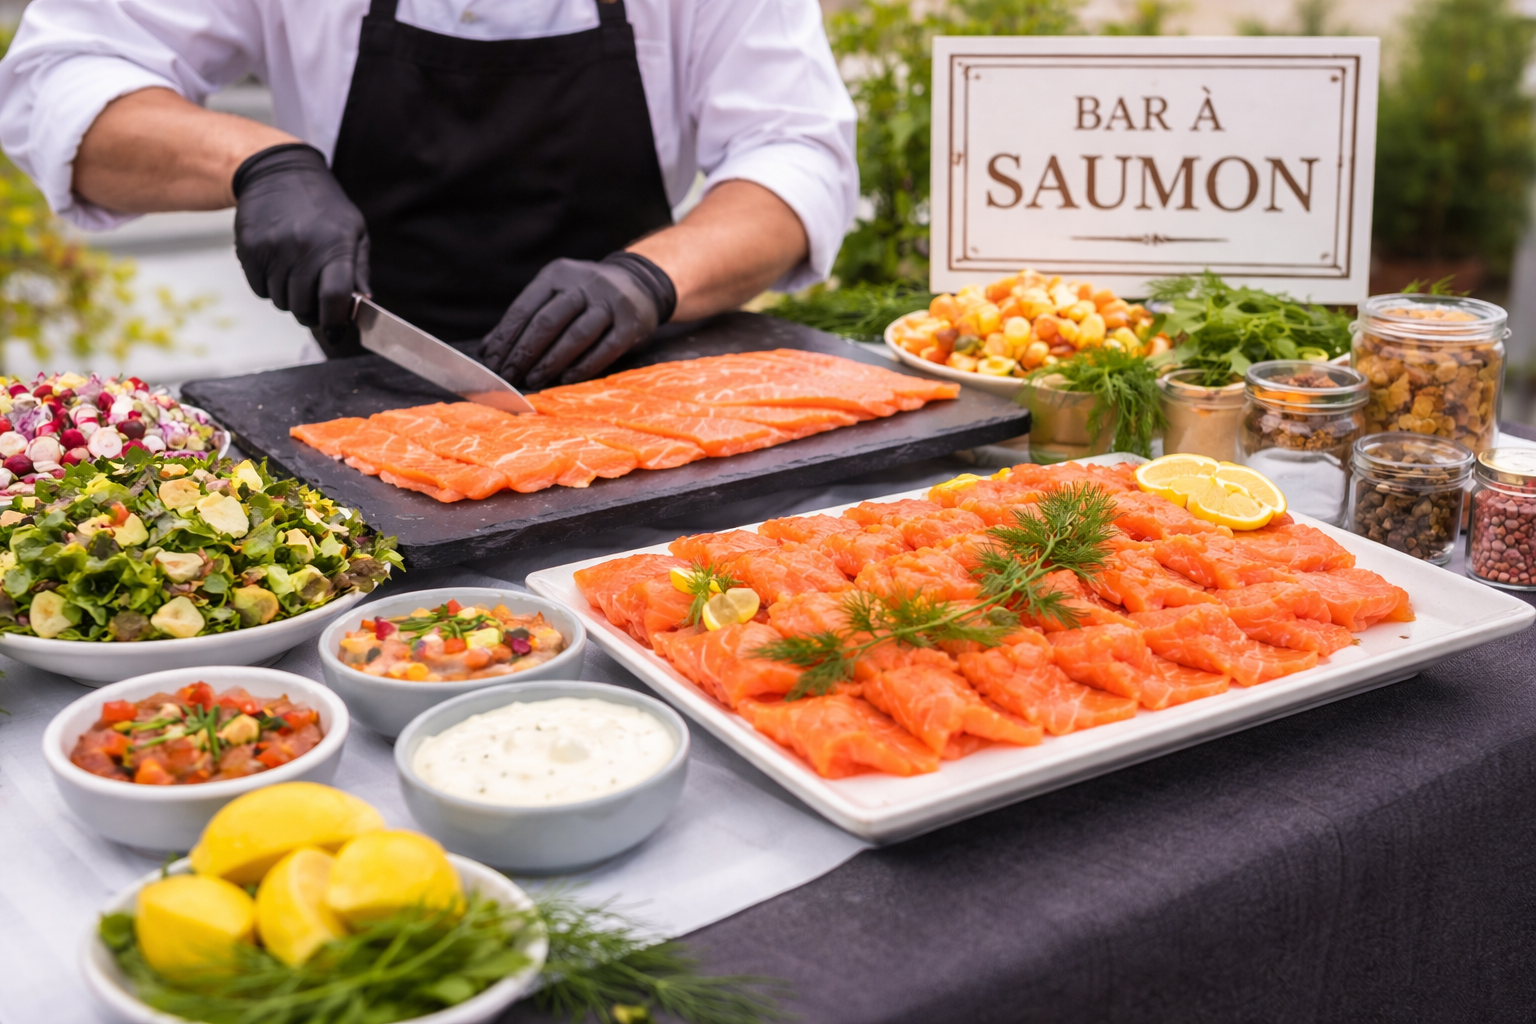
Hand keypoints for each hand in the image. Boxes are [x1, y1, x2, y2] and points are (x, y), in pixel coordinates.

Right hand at [232, 143, 368, 332]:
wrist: (279, 173)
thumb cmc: (324, 206)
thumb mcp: (354, 230)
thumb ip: (359, 270)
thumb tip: (365, 303)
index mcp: (334, 246)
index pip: (333, 297)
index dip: (334, 321)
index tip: (335, 331)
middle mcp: (302, 249)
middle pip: (303, 306)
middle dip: (312, 312)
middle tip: (316, 302)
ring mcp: (273, 249)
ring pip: (281, 302)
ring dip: (290, 299)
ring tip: (297, 275)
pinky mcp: (249, 249)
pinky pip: (260, 289)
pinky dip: (269, 287)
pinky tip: (278, 267)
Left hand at [479, 253, 676, 388]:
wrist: (640, 284)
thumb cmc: (587, 296)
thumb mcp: (555, 295)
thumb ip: (525, 319)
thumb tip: (488, 348)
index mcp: (558, 275)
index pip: (525, 307)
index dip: (506, 337)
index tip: (492, 362)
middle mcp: (584, 285)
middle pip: (548, 321)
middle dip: (525, 352)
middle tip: (509, 375)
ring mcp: (610, 303)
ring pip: (575, 335)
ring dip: (551, 362)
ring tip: (534, 380)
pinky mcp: (631, 323)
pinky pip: (605, 349)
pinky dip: (583, 366)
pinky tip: (566, 379)